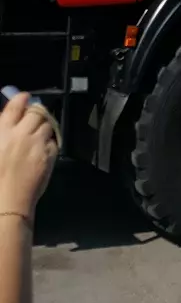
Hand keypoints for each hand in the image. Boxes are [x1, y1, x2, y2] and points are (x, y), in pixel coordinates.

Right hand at [0, 94, 57, 219]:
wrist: (6, 204)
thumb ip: (3, 132)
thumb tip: (9, 122)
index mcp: (3, 131)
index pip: (16, 105)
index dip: (22, 98)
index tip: (25, 98)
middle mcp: (21, 134)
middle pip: (36, 111)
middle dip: (36, 114)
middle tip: (32, 121)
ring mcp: (37, 144)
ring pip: (48, 125)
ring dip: (44, 128)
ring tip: (37, 138)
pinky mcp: (49, 156)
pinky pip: (54, 141)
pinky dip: (50, 144)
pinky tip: (42, 152)